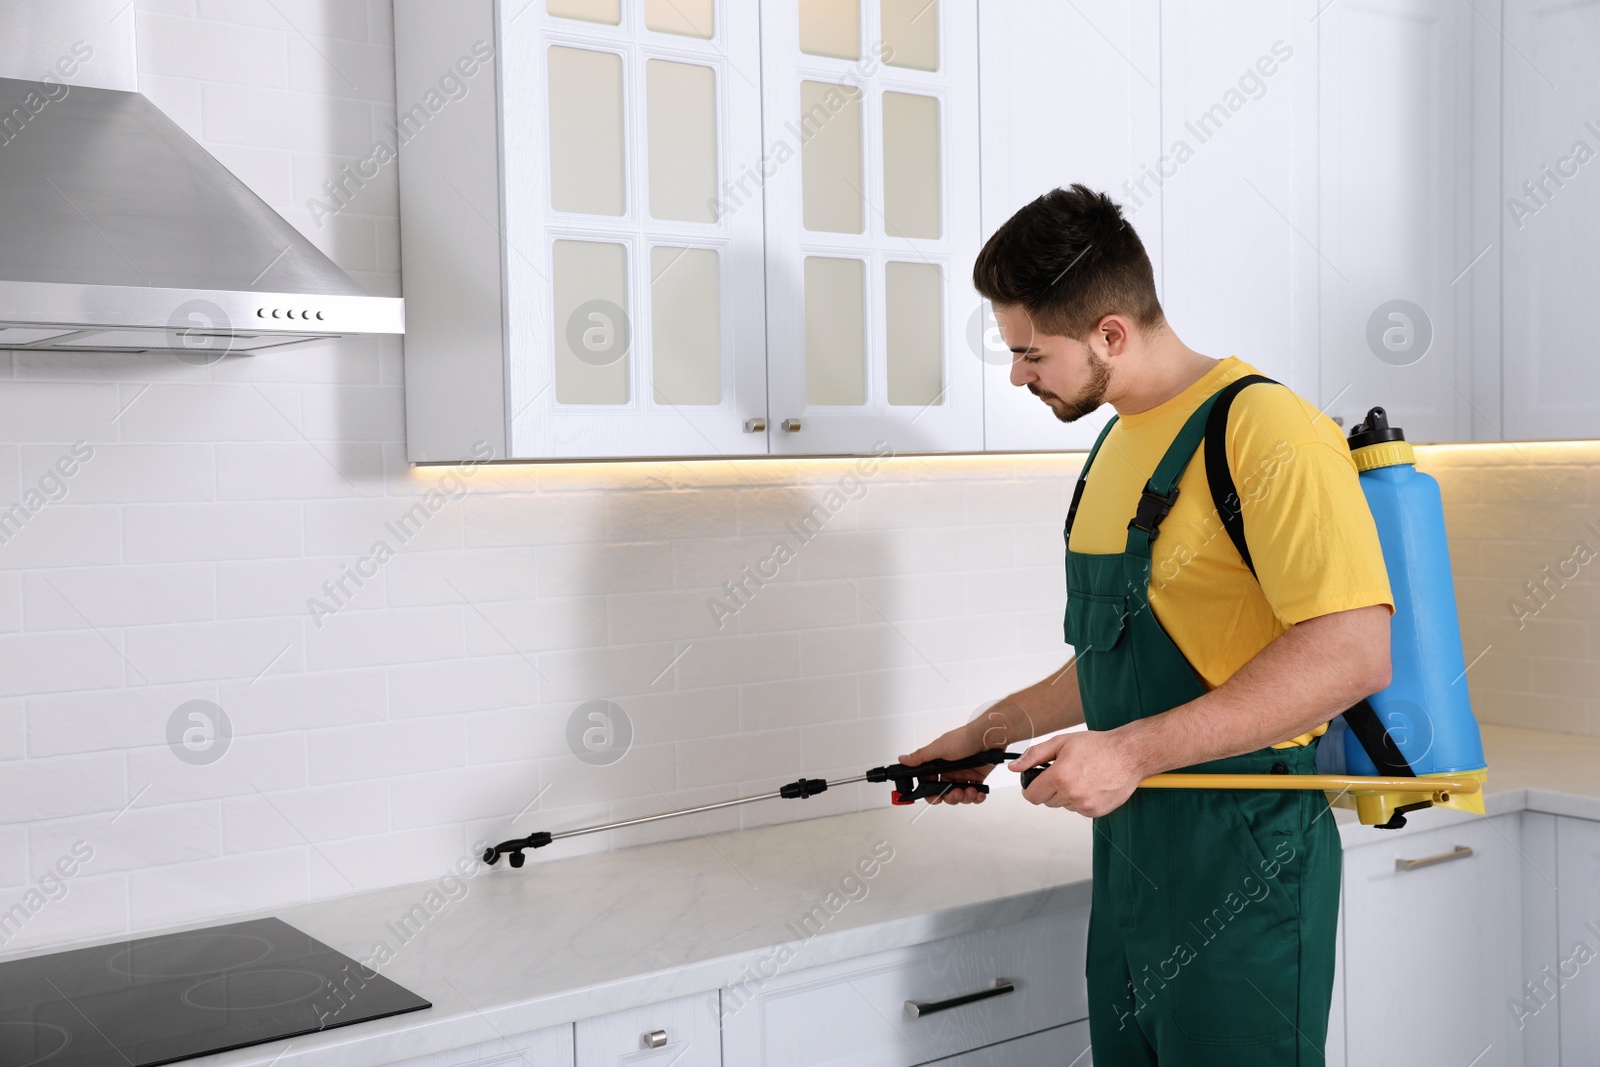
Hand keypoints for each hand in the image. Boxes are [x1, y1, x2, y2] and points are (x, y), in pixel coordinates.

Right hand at [898, 725, 992, 804]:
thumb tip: (904, 759)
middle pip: (946, 793)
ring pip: (960, 796)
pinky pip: (975, 794)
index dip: (932, 794)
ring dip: (965, 797)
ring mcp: (964, 776)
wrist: (987, 738)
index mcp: (939, 765)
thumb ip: (922, 757)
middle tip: (956, 793)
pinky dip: (977, 797)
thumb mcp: (940, 748)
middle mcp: (950, 771)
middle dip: (951, 797)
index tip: (936, 798)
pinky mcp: (977, 779)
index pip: (930, 784)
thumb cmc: (964, 739)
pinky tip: (978, 792)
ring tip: (970, 790)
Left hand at [1011, 729, 1143, 817]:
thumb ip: (1034, 755)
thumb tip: (1015, 767)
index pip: (1032, 795)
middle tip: (1064, 772)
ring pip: (1062, 806)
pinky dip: (1080, 800)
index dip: (1030, 788)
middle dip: (1050, 788)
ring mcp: (1085, 805)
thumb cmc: (1098, 746)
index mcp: (1060, 776)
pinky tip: (1090, 785)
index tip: (1035, 783)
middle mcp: (1071, 794)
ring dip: (1065, 795)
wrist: (1128, 755)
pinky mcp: (1096, 812)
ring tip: (1080, 777)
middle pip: (1046, 801)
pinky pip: (1078, 810)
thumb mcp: (1061, 742)